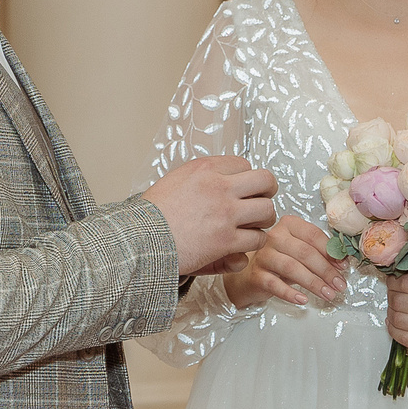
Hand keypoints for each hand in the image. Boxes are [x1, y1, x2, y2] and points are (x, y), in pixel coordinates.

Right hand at [144, 155, 279, 275]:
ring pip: (267, 211)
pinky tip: (242, 244)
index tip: (244, 189)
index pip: (245, 164)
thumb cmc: (152, 215)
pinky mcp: (226, 240)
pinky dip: (253, 243)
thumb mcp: (175, 181)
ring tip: (252, 226)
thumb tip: (221, 178)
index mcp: (205, 168)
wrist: (140, 239)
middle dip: (267, 193)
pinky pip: (257, 239)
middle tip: (260, 203)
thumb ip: (201, 178)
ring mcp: (225, 214)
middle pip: (265, 181)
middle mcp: (219, 187)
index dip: (247, 178)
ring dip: (262, 220)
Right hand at [224, 214, 345, 310]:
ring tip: (328, 294)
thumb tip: (343, 262)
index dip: (331, 252)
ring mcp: (263, 255)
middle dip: (326, 271)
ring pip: (292, 268)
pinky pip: (275, 285)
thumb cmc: (282, 261)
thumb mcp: (301, 252)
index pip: (313, 235)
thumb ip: (320, 253)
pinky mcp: (256, 274)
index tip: (344, 267)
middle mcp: (274, 236)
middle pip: (305, 252)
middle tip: (339, 285)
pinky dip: (290, 293)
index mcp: (289, 225)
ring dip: (313, 283)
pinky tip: (304, 300)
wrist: (252, 274)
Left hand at [386, 271, 407, 354]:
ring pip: (398, 320)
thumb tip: (391, 274)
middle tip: (394, 295)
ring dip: (391, 313)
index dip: (393, 282)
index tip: (392, 282)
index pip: (406, 283)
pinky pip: (402, 338)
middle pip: (399, 301)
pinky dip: (393, 329)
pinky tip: (395, 323)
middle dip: (391, 297)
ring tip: (396, 309)